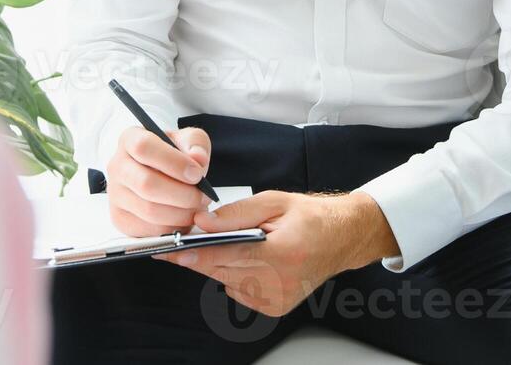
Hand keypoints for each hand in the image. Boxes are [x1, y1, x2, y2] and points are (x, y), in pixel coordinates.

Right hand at [106, 126, 212, 235]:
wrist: (161, 174)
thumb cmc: (173, 156)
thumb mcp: (187, 140)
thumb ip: (195, 143)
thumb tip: (198, 158)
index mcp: (130, 139)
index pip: (143, 147)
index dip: (173, 162)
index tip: (196, 174)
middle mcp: (117, 166)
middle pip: (147, 184)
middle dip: (183, 194)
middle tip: (202, 197)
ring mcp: (116, 194)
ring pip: (149, 211)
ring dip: (181, 214)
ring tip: (196, 208)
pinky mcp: (120, 218)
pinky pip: (148, 230)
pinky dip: (172, 228)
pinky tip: (182, 217)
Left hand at [151, 190, 397, 317]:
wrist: (340, 239)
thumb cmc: (309, 217)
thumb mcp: (273, 202)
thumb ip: (235, 214)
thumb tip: (201, 222)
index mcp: (283, 252)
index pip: (228, 255)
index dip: (195, 253)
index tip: (170, 250)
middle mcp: (281, 282)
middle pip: (222, 271)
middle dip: (202, 254)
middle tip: (189, 237)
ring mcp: (278, 299)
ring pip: (227, 282)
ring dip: (221, 263)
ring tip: (236, 243)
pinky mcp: (275, 308)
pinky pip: (238, 291)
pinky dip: (235, 275)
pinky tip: (249, 259)